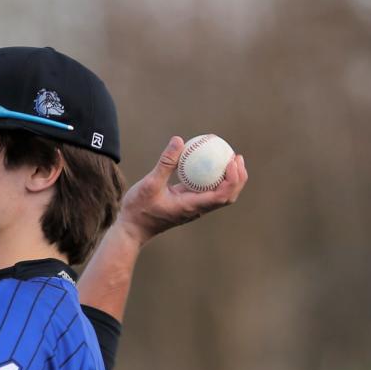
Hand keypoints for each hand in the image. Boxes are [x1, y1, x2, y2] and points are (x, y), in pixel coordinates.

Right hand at [118, 136, 247, 244]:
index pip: (222, 195)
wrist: (132, 229)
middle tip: (236, 157)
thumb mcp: (149, 184)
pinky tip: (208, 164)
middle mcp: (197, 209)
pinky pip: (207, 191)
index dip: (233, 179)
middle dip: (238, 178)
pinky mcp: (188, 205)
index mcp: (192, 207)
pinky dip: (214, 178)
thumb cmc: (139, 209)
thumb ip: (165, 163)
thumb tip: (179, 140)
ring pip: (220, 195)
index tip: (232, 161)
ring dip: (229, 179)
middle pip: (228, 196)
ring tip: (229, 159)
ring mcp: (194, 208)